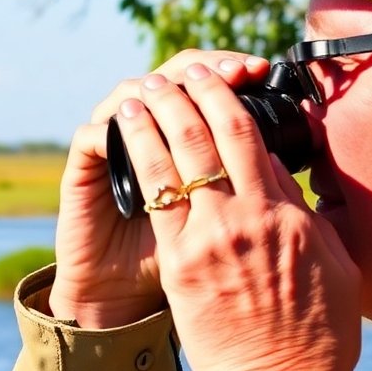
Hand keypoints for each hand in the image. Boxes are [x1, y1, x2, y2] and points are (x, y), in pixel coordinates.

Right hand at [48, 50, 270, 327]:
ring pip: (128, 94)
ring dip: (154, 86)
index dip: (230, 76)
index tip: (261, 69)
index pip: (207, 95)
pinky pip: (91, 137)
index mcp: (187, 149)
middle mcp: (150, 139)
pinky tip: (129, 119)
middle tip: (236, 66)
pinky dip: (110, 126)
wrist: (121, 304)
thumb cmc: (186, 276)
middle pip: (172, 80)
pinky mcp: (83, 175)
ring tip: (179, 84)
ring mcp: (114, 153)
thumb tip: (289, 159)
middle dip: (203, 70)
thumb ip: (254, 194)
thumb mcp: (230, 233)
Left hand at [114, 60, 361, 370]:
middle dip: (185, 93)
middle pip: (207, 134)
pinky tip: (123, 138)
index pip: (249, 135)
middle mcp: (245, 218)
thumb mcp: (334, 264)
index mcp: (285, 214)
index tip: (214, 76)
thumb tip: (277, 170)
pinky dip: (137, 159)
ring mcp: (208, 241)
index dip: (226, 96)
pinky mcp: (179, 266)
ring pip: (171, 158)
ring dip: (152, 116)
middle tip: (172, 74)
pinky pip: (152, 199)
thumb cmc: (318, 333)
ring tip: (139, 93)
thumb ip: (304, 213)